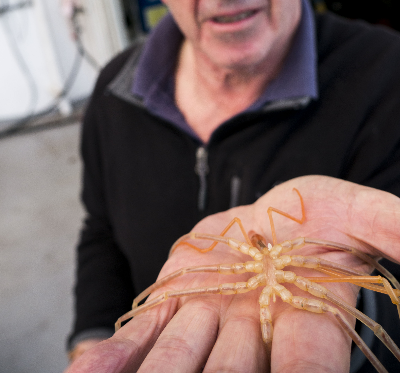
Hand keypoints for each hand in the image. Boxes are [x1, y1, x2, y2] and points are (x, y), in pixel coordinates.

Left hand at [65, 175, 399, 372]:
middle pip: (235, 371)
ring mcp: (208, 318)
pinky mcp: (173, 301)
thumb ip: (387, 224)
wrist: (269, 217)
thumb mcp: (354, 211)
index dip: (303, 372)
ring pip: (180, 359)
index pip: (308, 364)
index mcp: (307, 319)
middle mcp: (254, 330)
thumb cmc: (317, 217)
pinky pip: (144, 334)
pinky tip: (89, 370)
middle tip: (219, 364)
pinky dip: (117, 355)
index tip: (296, 369)